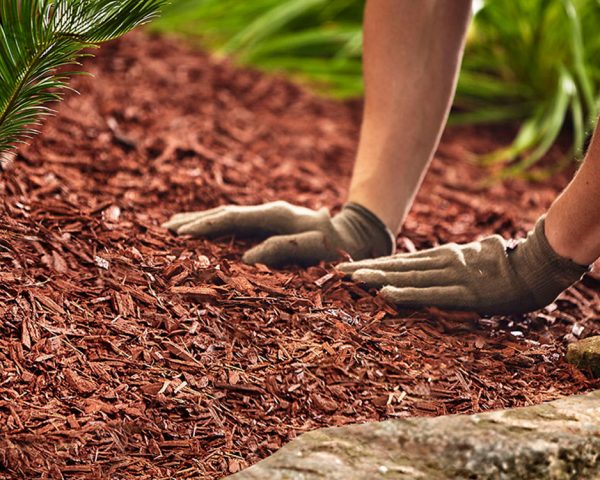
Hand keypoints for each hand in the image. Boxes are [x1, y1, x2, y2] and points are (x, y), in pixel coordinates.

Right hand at [163, 201, 393, 266]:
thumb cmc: (337, 245)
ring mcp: (269, 215)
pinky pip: (238, 224)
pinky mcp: (270, 224)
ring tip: (175, 227)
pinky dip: (217, 227)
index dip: (205, 225)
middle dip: (195, 221)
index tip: (179, 233)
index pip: (232, 218)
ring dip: (202, 221)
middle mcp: (268, 211)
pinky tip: (207, 233)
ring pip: (229, 216)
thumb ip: (283, 249)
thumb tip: (246, 259)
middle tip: (165, 229)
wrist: (356, 233)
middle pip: (224, 213)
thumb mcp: (315, 247)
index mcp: (275, 214)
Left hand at [338, 217, 588, 314]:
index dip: (372, 264)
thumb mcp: (469, 260)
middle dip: (366, 269)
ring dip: (378, 277)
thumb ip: (445, 265)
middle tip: (337, 271)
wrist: (534, 266)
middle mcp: (441, 262)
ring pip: (408, 276)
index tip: (347, 267)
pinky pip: (431, 293)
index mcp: (441, 256)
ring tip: (352, 279)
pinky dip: (406, 293)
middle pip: (397, 266)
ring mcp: (452, 275)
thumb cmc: (502, 266)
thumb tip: (424, 270)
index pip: (399, 262)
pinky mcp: (466, 290)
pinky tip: (386, 294)